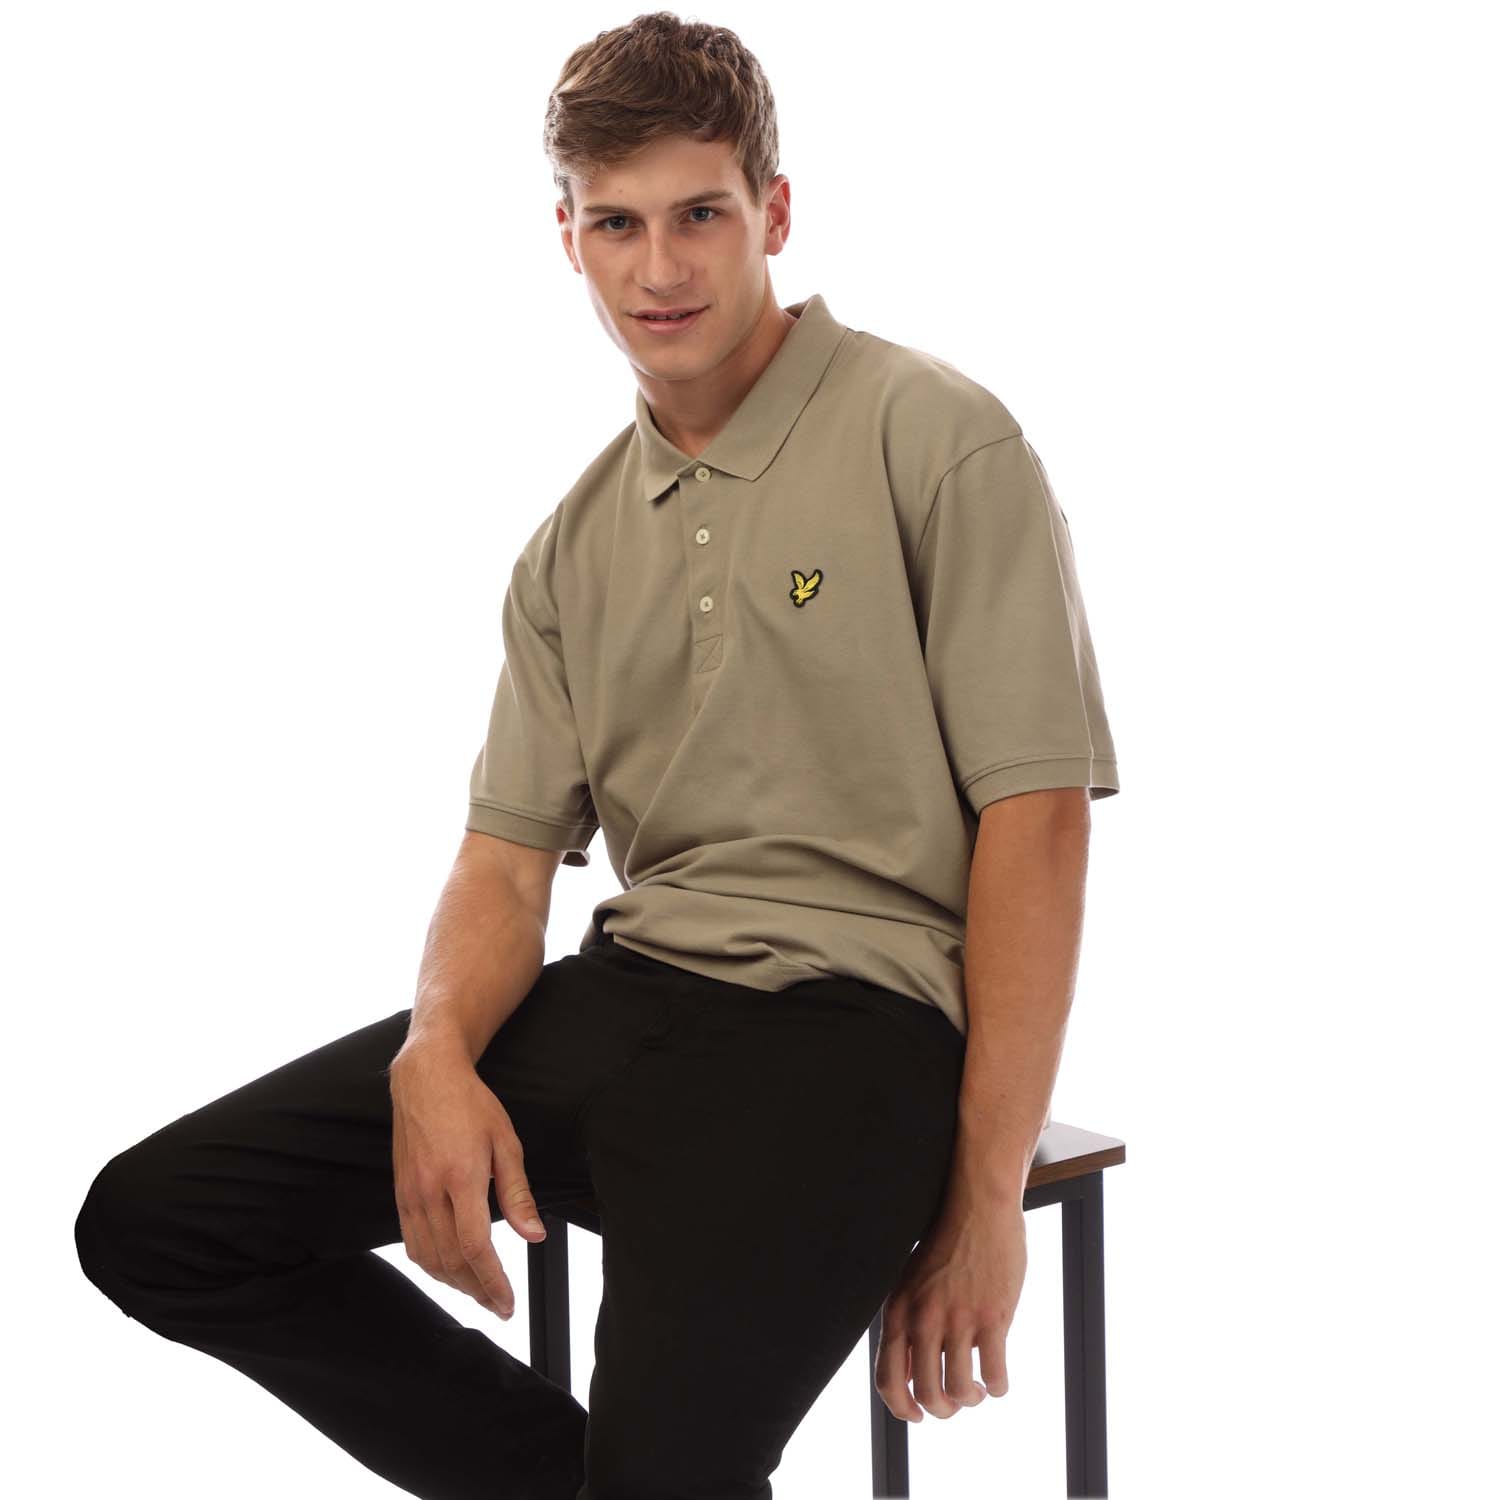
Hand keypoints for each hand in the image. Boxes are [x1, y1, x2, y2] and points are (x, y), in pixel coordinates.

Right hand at [388, 1037, 546, 1319]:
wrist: (426, 1078)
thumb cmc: (471, 1104)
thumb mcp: (507, 1142)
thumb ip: (518, 1193)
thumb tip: (533, 1235)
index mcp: (460, 1177)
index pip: (474, 1247)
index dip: (492, 1282)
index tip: (507, 1303)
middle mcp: (430, 1190)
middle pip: (451, 1261)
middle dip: (477, 1291)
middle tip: (498, 1305)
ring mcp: (410, 1194)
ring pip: (428, 1258)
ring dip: (454, 1284)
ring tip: (478, 1292)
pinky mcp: (400, 1193)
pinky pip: (411, 1242)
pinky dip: (431, 1265)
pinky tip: (449, 1269)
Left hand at [874, 1199, 1026, 1420]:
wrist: (977, 1208)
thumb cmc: (944, 1247)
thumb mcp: (910, 1284)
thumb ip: (907, 1326)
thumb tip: (910, 1378)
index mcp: (898, 1311)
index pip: (888, 1380)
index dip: (902, 1409)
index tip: (918, 1415)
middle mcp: (923, 1319)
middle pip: (927, 1395)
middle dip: (943, 1409)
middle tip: (956, 1400)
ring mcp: (959, 1319)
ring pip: (960, 1391)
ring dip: (970, 1398)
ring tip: (976, 1388)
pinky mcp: (993, 1318)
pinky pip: (995, 1376)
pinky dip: (997, 1387)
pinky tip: (996, 1378)